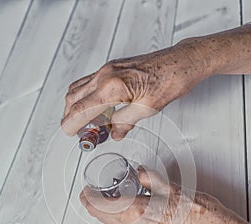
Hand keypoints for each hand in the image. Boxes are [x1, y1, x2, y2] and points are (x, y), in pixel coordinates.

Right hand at [62, 39, 210, 139]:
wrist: (181, 62)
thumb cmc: (170, 80)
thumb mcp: (147, 109)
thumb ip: (125, 122)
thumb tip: (114, 132)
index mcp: (112, 87)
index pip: (81, 109)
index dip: (71, 123)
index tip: (69, 133)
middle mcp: (105, 75)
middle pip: (73, 97)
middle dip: (70, 116)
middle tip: (79, 131)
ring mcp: (108, 69)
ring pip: (79, 88)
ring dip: (77, 106)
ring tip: (88, 122)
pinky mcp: (113, 67)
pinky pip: (90, 82)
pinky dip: (87, 96)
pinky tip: (97, 107)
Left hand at [79, 166, 231, 223]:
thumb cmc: (195, 214)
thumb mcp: (170, 187)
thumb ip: (150, 178)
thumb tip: (140, 172)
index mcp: (137, 211)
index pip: (103, 206)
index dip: (89, 199)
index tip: (84, 191)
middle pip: (103, 218)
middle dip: (91, 208)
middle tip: (87, 196)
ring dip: (102, 215)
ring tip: (101, 202)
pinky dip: (115, 220)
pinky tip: (121, 211)